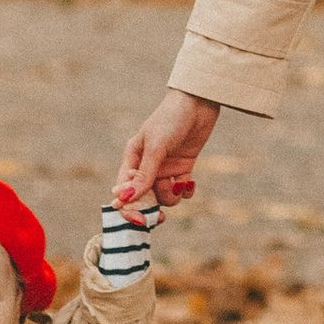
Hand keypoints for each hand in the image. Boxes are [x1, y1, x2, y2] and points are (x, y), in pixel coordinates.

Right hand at [117, 87, 218, 208]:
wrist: (198, 102)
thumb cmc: (171, 118)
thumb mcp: (156, 147)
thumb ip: (144, 174)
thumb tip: (125, 199)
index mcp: (132, 159)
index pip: (124, 191)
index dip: (129, 209)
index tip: (140, 220)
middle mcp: (146, 166)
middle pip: (143, 198)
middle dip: (151, 210)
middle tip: (160, 218)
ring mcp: (165, 167)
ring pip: (163, 196)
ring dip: (171, 197)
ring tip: (179, 185)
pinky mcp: (183, 167)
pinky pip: (181, 189)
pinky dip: (185, 190)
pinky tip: (190, 182)